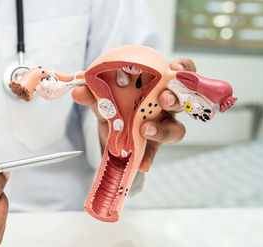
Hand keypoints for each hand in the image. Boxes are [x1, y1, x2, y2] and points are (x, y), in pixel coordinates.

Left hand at [72, 58, 195, 171]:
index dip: (183, 68)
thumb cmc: (114, 103)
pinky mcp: (153, 146)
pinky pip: (155, 152)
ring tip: (146, 131)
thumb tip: (78, 91)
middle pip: (181, 100)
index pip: (180, 72)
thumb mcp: (103, 96)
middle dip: (175, 98)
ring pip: (176, 129)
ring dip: (163, 130)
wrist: (109, 128)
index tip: (174, 67)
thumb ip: (93, 93)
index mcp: (157, 84)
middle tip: (163, 99)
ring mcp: (162, 126)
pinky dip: (148, 157)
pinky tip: (141, 163)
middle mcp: (165, 105)